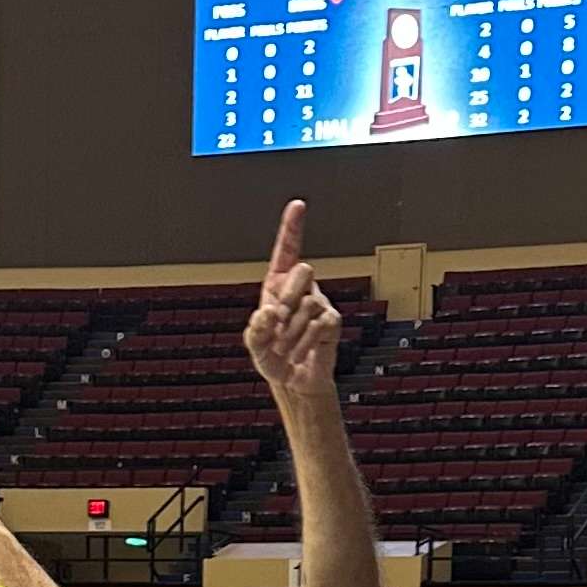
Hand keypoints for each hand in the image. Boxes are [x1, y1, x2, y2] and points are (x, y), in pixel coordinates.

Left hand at [245, 201, 341, 404]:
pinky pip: (321, 324)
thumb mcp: (254, 344)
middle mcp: (301, 289)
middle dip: (287, 297)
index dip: (292, 228)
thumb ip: (256, 328)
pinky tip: (300, 352)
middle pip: (303, 270)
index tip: (298, 205)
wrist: (293, 381)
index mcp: (277, 285)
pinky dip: (304, 342)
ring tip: (285, 348)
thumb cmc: (272, 357)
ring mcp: (319, 304)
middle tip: (277, 322)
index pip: (286, 251)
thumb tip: (270, 311)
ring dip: (291, 331)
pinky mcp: (332, 323)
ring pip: (309, 304)